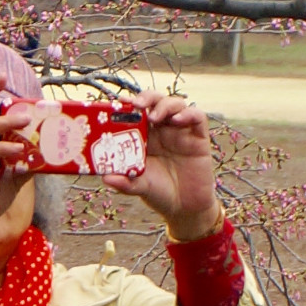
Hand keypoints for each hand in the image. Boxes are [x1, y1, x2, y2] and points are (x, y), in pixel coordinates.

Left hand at [101, 90, 219, 240]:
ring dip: (164, 104)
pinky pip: (198, 117)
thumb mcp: (139, 187)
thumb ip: (125, 183)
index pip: (136, 112)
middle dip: (146, 97)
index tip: (118, 103)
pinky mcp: (199, 138)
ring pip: (176, 104)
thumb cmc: (160, 193)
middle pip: (156, 101)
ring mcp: (181, 132)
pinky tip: (178, 120)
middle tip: (136, 104)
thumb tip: (106, 177)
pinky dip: (188, 113)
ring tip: (154, 117)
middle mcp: (163, 130)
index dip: (128, 104)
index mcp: (145, 136)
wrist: (185, 208)